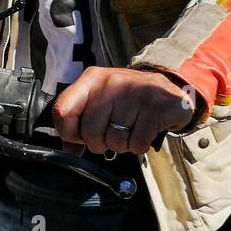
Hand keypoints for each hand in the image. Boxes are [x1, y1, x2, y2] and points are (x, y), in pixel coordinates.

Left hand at [52, 66, 196, 155]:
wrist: (168, 91)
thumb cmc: (128, 99)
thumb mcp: (100, 102)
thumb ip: (79, 123)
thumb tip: (70, 151)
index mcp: (92, 79)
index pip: (62, 112)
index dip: (69, 133)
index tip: (80, 135)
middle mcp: (112, 83)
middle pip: (90, 132)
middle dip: (100, 143)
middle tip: (113, 132)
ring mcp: (136, 92)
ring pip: (115, 141)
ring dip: (122, 144)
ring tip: (130, 129)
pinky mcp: (157, 106)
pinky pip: (137, 143)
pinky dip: (139, 145)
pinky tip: (144, 130)